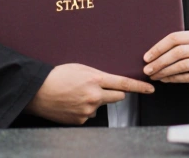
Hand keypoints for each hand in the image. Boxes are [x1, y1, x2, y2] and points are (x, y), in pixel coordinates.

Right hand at [25, 63, 154, 124]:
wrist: (37, 92)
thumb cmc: (57, 76)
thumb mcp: (80, 68)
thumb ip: (98, 75)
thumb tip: (111, 82)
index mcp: (95, 79)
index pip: (123, 84)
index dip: (139, 87)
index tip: (151, 89)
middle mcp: (94, 96)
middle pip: (118, 97)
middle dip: (115, 93)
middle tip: (100, 89)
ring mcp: (87, 110)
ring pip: (102, 106)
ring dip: (96, 102)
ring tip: (77, 95)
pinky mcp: (80, 121)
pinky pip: (89, 115)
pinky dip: (84, 110)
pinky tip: (72, 104)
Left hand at [143, 30, 188, 92]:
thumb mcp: (185, 47)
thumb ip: (173, 46)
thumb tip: (149, 55)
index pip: (175, 38)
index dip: (158, 48)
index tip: (146, 58)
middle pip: (178, 52)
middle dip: (160, 62)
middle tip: (147, 70)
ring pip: (183, 65)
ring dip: (165, 72)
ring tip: (154, 76)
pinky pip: (188, 77)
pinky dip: (173, 79)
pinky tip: (164, 80)